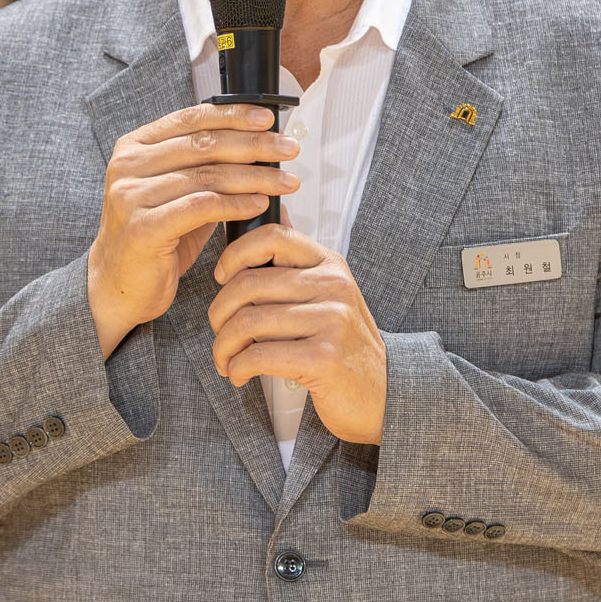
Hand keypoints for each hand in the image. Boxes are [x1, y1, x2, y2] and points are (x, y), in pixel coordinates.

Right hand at [87, 103, 299, 356]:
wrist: (117, 285)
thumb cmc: (153, 238)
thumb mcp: (177, 194)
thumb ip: (204, 169)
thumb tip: (257, 149)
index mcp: (134, 147)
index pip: (190, 118)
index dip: (233, 116)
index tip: (268, 119)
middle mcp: (128, 165)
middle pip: (204, 145)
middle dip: (254, 145)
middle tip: (289, 149)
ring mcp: (132, 195)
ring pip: (207, 176)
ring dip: (255, 177)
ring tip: (285, 182)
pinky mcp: (143, 227)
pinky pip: (201, 207)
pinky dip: (236, 204)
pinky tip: (259, 204)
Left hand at [209, 224, 387, 445]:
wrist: (382, 392)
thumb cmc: (344, 344)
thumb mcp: (328, 294)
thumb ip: (298, 262)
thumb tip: (277, 209)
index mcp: (329, 265)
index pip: (272, 236)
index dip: (234, 254)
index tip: (222, 277)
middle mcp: (333, 286)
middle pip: (248, 284)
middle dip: (219, 313)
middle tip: (219, 332)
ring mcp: (331, 321)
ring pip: (248, 322)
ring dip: (224, 347)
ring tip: (226, 360)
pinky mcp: (323, 358)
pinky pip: (258, 356)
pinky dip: (238, 367)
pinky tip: (239, 374)